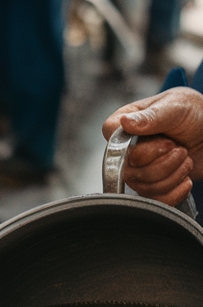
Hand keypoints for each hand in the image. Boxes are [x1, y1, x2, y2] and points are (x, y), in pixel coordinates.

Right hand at [102, 87, 202, 205]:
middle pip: (128, 171)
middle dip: (162, 162)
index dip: (137, 149)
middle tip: (179, 147)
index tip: (161, 139)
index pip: (111, 143)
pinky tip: (185, 177)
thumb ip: (151, 116)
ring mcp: (138, 170)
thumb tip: (125, 123)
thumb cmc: (196, 113)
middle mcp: (128, 150)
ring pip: (143, 187)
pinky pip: (154, 200)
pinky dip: (175, 191)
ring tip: (184, 157)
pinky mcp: (151, 186)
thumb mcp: (177, 106)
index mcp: (127, 125)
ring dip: (173, 174)